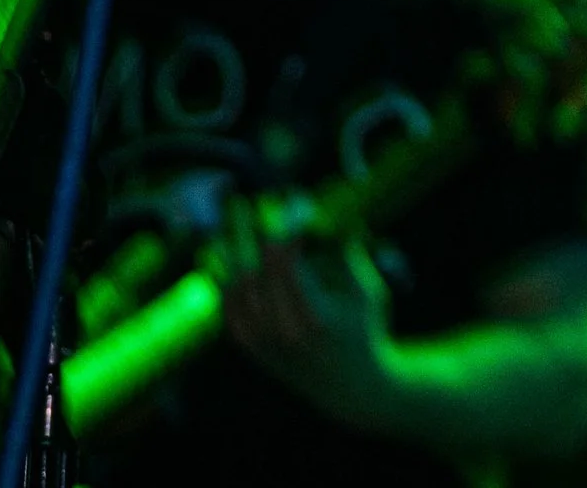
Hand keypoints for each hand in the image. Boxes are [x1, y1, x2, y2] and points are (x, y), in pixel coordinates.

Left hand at [216, 202, 399, 429]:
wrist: (351, 387)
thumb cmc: (363, 328)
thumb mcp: (366, 289)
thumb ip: (344, 251)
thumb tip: (322, 211)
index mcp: (315, 315)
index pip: (285, 262)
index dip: (280, 225)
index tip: (282, 198)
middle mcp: (284, 333)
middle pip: (252, 272)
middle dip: (243, 232)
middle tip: (240, 202)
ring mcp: (265, 345)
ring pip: (235, 291)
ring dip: (228, 254)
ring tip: (224, 225)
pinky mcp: (253, 352)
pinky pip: (230, 311)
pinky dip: (224, 283)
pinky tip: (221, 259)